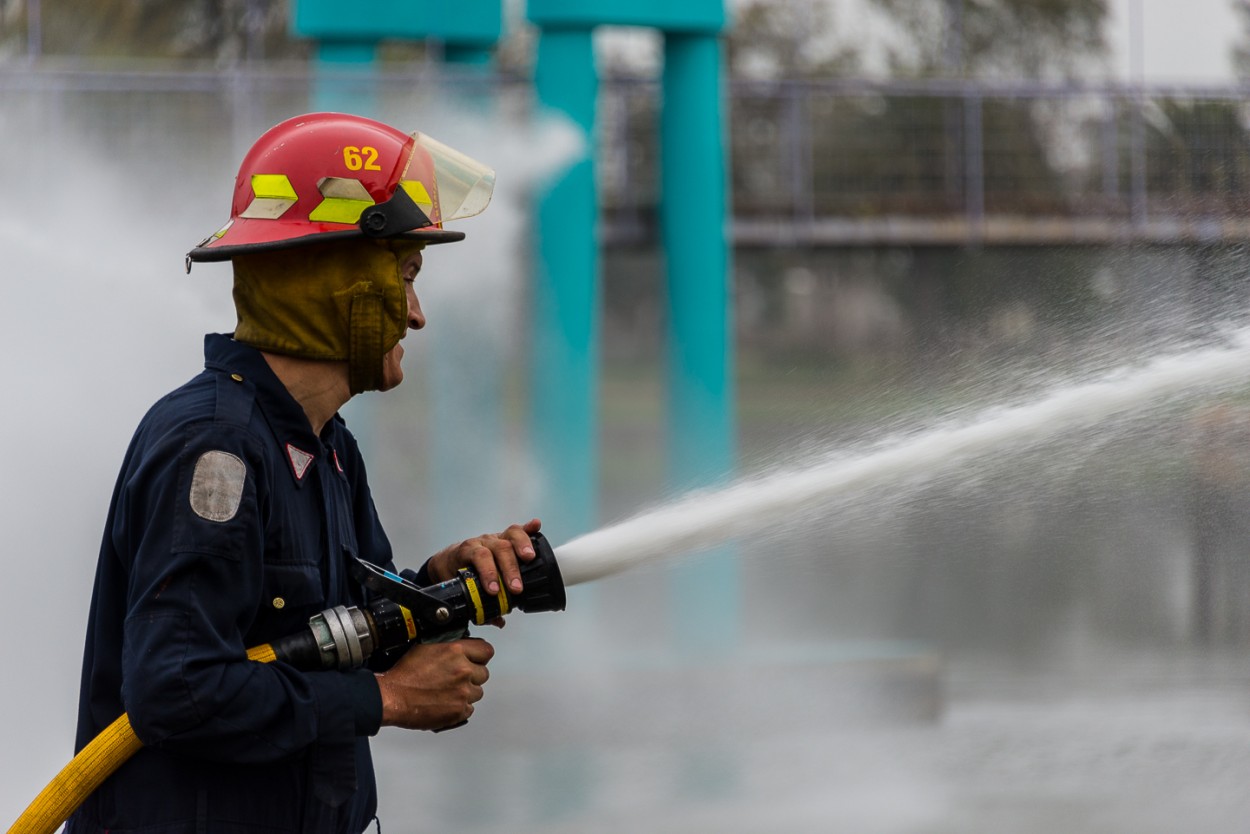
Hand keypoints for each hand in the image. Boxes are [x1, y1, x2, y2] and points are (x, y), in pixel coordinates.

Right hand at [375, 638, 494, 730]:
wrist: (393, 697)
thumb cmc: (404, 675)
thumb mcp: (426, 647)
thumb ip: (448, 647)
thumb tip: (460, 648)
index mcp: (455, 651)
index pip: (486, 650)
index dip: (480, 656)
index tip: (476, 659)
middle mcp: (463, 671)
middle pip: (483, 673)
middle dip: (472, 676)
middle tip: (456, 678)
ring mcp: (463, 692)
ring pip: (478, 692)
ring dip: (466, 692)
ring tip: (448, 692)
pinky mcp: (459, 710)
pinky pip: (469, 708)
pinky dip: (460, 707)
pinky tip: (446, 703)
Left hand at [425, 518, 541, 598]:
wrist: (448, 560)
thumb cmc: (455, 574)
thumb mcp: (460, 588)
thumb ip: (478, 604)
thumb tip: (498, 620)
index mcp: (468, 551)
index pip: (479, 556)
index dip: (488, 572)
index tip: (495, 590)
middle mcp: (483, 541)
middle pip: (499, 548)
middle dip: (509, 568)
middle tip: (516, 588)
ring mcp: (496, 537)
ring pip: (510, 535)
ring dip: (522, 545)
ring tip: (530, 558)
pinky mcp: (506, 537)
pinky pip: (519, 531)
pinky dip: (529, 528)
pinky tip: (537, 526)